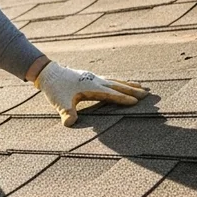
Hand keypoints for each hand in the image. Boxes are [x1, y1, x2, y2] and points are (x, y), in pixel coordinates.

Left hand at [33, 62, 147, 126]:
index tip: (136, 102)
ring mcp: (94, 78)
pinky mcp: (90, 77)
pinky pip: (110, 80)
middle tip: (148, 94)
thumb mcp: (60, 102)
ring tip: (142, 87)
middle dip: (132, 91)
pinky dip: (119, 82)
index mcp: (91, 86)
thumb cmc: (55, 88)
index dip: (123, 98)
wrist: (48, 72)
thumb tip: (70, 123)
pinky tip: (122, 84)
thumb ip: (67, 112)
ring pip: (115, 81)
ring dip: (129, 85)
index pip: (111, 94)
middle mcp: (95, 80)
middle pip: (118, 86)